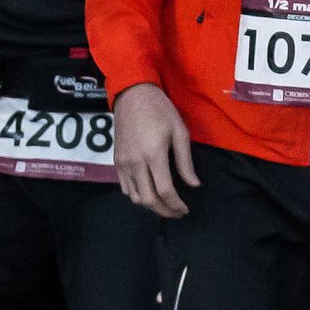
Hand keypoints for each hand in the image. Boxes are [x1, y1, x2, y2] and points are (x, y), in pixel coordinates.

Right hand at [114, 82, 199, 218]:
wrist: (132, 96)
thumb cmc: (160, 110)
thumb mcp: (179, 132)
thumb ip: (185, 161)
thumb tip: (193, 184)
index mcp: (154, 155)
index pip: (165, 191)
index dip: (176, 205)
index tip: (185, 209)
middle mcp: (136, 163)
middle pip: (149, 199)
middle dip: (164, 211)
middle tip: (177, 213)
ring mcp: (123, 163)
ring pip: (135, 197)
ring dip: (150, 206)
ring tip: (165, 205)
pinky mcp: (116, 162)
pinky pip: (125, 187)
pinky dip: (138, 196)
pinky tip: (149, 193)